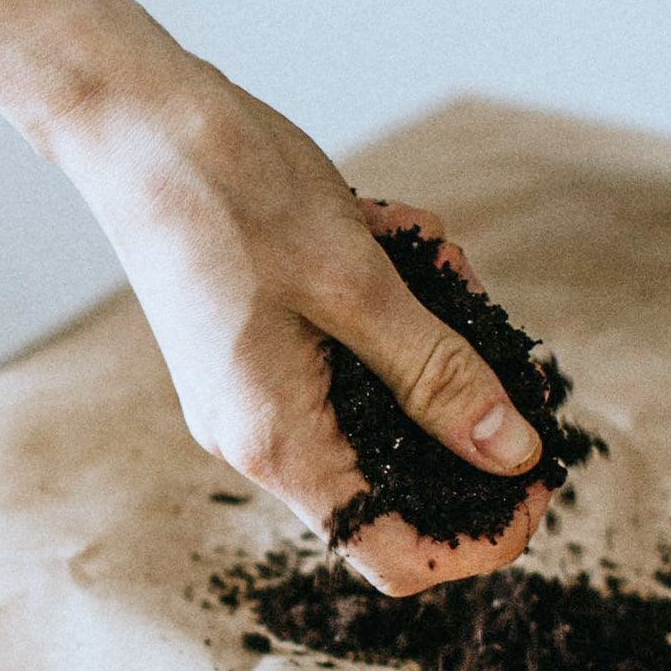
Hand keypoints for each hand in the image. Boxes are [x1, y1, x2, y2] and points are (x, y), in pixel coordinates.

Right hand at [45, 50, 549, 595]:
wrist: (132, 116)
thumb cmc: (232, 191)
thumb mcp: (358, 283)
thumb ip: (438, 375)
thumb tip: (516, 455)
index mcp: (277, 441)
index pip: (393, 554)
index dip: (480, 534)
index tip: (539, 469)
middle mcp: (258, 435)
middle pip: (395, 480)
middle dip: (462, 404)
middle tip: (496, 328)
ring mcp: (252, 392)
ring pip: (381, 400)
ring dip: (428, 332)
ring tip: (432, 248)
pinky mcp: (255, 346)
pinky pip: (348, 352)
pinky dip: (388, 301)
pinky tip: (392, 231)